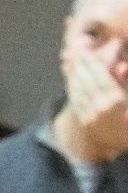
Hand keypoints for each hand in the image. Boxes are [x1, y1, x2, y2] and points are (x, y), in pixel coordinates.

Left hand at [61, 45, 127, 159]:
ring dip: (73, 73)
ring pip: (78, 89)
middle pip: (87, 81)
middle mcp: (102, 107)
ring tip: (70, 58)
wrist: (119, 142)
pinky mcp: (84, 119)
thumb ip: (123, 83)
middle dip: (80, 65)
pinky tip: (70, 75)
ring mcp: (91, 114)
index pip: (102, 78)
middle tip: (74, 50)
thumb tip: (121, 67)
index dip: (93, 63)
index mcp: (117, 101)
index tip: (86, 51)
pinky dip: (71, 85)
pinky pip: (75, 99)